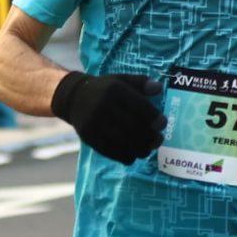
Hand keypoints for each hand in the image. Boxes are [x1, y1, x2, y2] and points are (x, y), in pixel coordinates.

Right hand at [50, 72, 166, 164]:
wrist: (73, 98)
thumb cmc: (104, 89)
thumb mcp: (121, 80)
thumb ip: (141, 83)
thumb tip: (158, 88)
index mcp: (114, 90)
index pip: (139, 106)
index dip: (154, 118)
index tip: (163, 124)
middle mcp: (103, 106)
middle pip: (133, 127)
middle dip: (150, 137)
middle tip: (158, 140)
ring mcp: (95, 123)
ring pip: (122, 142)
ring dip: (140, 149)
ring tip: (147, 149)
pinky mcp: (89, 137)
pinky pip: (111, 151)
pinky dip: (125, 156)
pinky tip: (133, 155)